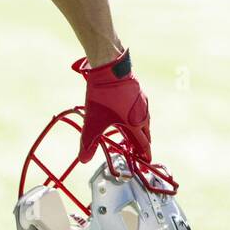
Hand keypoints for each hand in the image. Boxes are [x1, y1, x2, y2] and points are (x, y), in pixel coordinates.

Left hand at [72, 48, 150, 163]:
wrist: (109, 68)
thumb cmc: (103, 95)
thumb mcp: (93, 122)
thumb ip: (88, 142)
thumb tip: (83, 160)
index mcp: (135, 124)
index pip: (143, 144)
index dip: (144, 155)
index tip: (146, 162)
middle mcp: (142, 114)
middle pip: (146, 134)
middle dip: (142, 145)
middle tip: (139, 152)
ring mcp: (142, 102)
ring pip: (144, 121)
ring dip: (140, 131)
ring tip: (133, 136)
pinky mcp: (138, 92)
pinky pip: (140, 109)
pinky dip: (137, 118)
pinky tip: (129, 115)